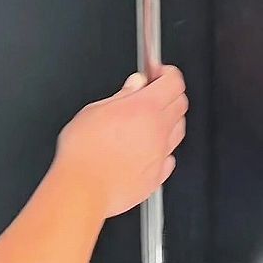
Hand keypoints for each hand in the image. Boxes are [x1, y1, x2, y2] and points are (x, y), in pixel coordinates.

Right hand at [54, 66, 187, 217]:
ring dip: (169, 120)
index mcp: (146, 107)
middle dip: (170, 93)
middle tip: (151, 93)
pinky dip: (163, 150)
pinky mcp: (157, 176)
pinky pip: (170, 158)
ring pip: (178, 130)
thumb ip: (122, 95)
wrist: (82, 190)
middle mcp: (159, 130)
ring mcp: (160, 154)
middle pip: (181, 103)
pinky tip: (146, 149)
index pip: (174, 81)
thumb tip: (135, 85)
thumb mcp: (95, 110)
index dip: (166, 73)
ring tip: (148, 121)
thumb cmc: (83, 152)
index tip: (157, 73)